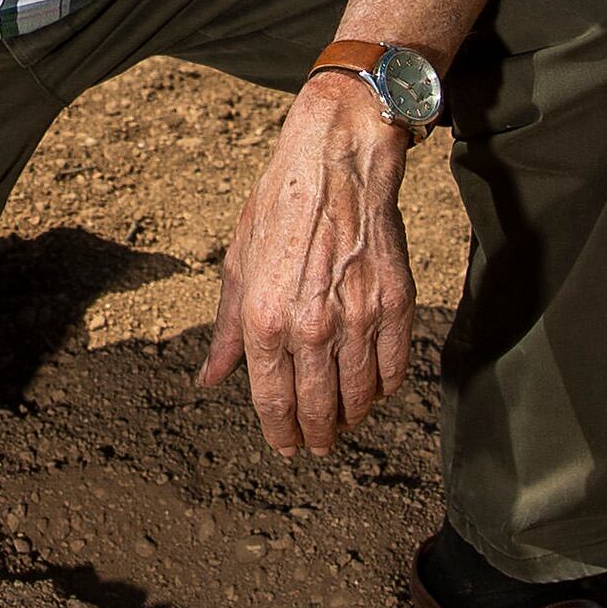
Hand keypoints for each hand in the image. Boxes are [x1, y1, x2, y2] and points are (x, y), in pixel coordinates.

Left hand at [196, 73, 417, 456]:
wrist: (337, 161)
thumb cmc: (278, 207)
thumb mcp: (237, 265)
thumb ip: (228, 331)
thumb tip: (210, 379)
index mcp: (266, 318)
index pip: (273, 400)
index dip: (279, 432)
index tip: (284, 446)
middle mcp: (312, 325)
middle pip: (318, 408)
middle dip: (315, 436)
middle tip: (315, 446)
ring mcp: (359, 317)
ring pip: (359, 395)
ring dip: (350, 418)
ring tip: (343, 422)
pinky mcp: (396, 304)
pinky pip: (394, 367)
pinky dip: (384, 388)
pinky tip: (374, 390)